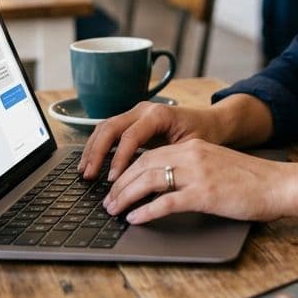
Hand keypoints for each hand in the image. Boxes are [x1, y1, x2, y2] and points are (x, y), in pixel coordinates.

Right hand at [80, 101, 225, 182]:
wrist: (212, 123)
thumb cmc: (204, 136)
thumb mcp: (191, 149)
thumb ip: (169, 162)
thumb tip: (149, 187)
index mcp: (159, 114)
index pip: (130, 136)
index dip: (119, 159)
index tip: (113, 179)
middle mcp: (144, 110)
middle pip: (110, 127)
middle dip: (97, 152)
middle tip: (89, 176)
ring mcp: (136, 113)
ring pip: (105, 127)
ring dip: (92, 149)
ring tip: (85, 171)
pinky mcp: (132, 120)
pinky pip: (109, 130)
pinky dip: (97, 146)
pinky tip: (91, 163)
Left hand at [101, 140, 297, 224]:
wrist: (279, 184)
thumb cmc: (252, 180)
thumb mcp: (216, 165)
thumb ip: (192, 170)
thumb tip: (164, 187)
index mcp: (194, 147)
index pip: (150, 154)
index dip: (128, 170)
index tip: (115, 184)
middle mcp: (192, 155)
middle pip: (143, 165)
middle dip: (120, 184)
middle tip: (108, 201)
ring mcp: (198, 173)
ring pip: (149, 180)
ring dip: (126, 196)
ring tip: (114, 210)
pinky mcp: (205, 194)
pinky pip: (167, 202)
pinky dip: (147, 210)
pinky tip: (135, 218)